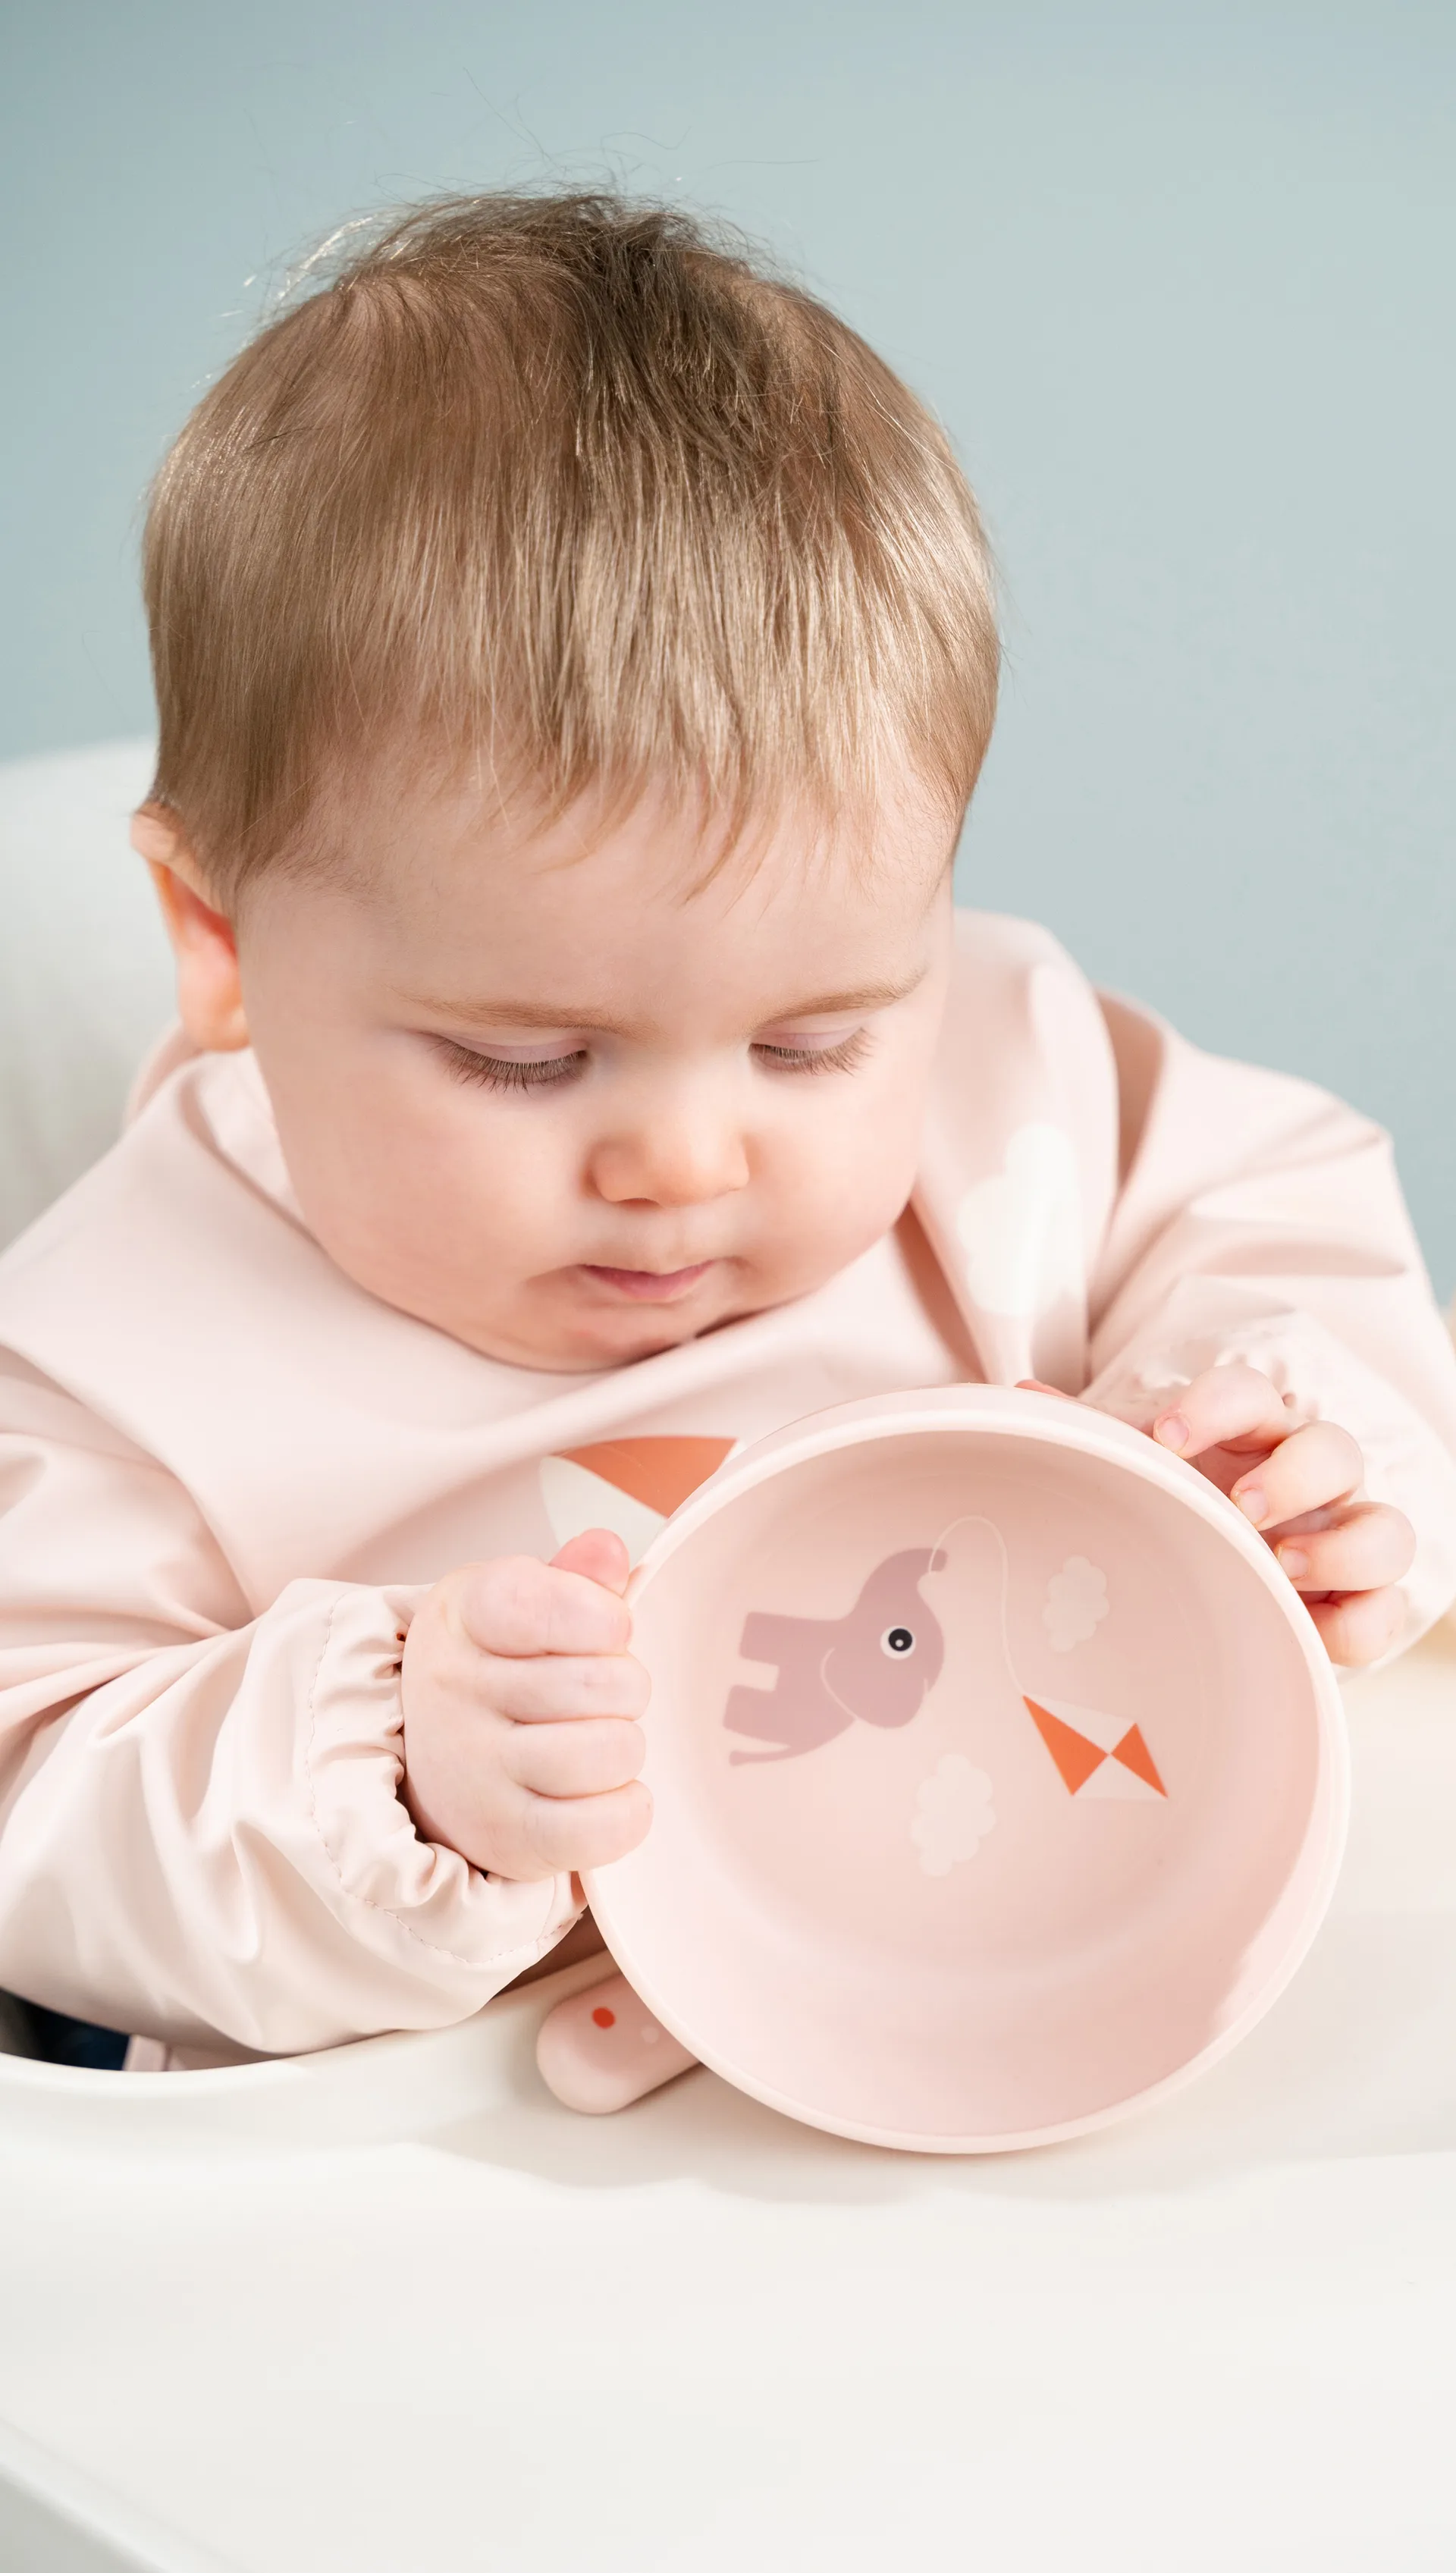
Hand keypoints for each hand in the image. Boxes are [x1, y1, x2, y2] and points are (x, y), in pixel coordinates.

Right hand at [400, 1530, 650, 1880]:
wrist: (434, 1769)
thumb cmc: (497, 1675)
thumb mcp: (521, 1605)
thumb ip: (572, 1578)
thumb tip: (608, 1552)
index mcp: (462, 1615)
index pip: (535, 1604)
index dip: (600, 1615)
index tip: (610, 1627)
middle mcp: (455, 1691)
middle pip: (601, 1682)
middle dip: (626, 1685)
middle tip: (604, 1694)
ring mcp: (474, 1771)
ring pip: (611, 1751)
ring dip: (625, 1746)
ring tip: (599, 1740)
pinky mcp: (504, 1838)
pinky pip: (605, 1827)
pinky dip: (628, 1810)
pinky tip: (608, 1792)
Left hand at [1020, 1365, 1414, 1666]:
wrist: (1208, 1589)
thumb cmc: (1174, 1514)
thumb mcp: (1136, 1480)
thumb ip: (1094, 1443)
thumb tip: (1021, 1400)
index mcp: (1249, 1435)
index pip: (1250, 1394)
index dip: (1217, 1406)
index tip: (1169, 1437)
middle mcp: (1309, 1479)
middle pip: (1332, 1447)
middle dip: (1292, 1474)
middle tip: (1241, 1506)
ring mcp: (1345, 1539)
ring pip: (1387, 1527)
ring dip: (1343, 1546)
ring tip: (1283, 1568)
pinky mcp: (1364, 1604)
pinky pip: (1390, 1609)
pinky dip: (1359, 1622)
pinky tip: (1307, 1630)